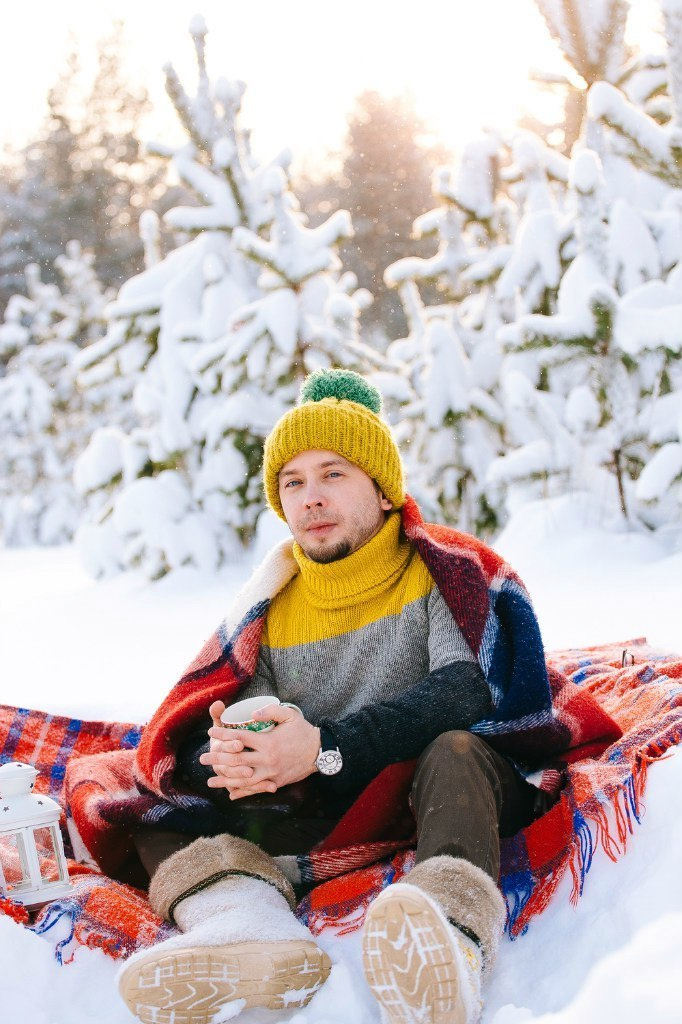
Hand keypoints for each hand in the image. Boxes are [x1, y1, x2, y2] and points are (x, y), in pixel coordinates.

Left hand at [200, 702, 320, 799]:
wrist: (320, 752)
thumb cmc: (303, 731)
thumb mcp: (289, 715)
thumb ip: (270, 711)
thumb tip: (252, 713)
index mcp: (268, 742)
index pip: (239, 738)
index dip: (223, 735)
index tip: (211, 732)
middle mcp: (267, 759)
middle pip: (236, 760)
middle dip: (217, 759)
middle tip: (203, 758)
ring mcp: (271, 773)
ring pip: (243, 779)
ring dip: (225, 780)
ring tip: (210, 781)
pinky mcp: (275, 783)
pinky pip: (255, 789)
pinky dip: (242, 792)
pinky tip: (230, 794)